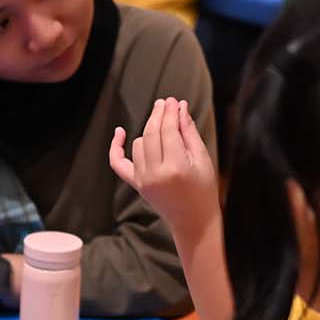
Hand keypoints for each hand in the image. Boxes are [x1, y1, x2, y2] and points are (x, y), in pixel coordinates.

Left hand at [110, 98, 217, 234]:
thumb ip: (189, 131)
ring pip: (139, 143)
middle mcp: (156, 173)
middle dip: (158, 114)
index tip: (173, 100)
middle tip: (165, 102)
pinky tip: (120, 132)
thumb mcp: (202, 159)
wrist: (193, 219)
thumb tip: (180, 106)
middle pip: (151, 133)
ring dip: (149, 130)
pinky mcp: (136, 184)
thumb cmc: (203, 189)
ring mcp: (143, 180)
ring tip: (162, 124)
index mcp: (176, 167)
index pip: (168, 130)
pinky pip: (118, 163)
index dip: (170, 112)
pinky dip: (116, 148)